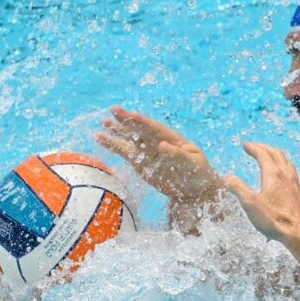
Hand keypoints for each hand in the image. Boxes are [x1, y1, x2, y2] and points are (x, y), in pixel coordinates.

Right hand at [95, 106, 221, 204]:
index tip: (131, 115)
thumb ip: (178, 155)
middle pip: (140, 129)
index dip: (142, 122)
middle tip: (113, 110)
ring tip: (103, 123)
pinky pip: (124, 152)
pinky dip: (112, 145)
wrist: (196, 190)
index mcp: (172, 138)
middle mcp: (157, 141)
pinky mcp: (140, 163)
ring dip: (117, 130)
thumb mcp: (193, 164)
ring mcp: (147, 151)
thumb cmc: (199, 174)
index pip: (155, 128)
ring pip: (130, 138)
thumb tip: (162, 145)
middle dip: (127, 120)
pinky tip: (99, 137)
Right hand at [222, 142, 299, 242]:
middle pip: (276, 154)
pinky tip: (281, 176)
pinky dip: (283, 166)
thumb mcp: (250, 204)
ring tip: (268, 157)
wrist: (297, 233)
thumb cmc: (273, 219)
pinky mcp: (299, 192)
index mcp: (273, 174)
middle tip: (254, 147)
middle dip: (264, 148)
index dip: (253, 148)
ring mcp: (295, 183)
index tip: (245, 145)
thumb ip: (238, 188)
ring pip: (286, 162)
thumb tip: (227, 177)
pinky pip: (291, 172)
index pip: (263, 154)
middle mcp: (286, 174)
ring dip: (275, 155)